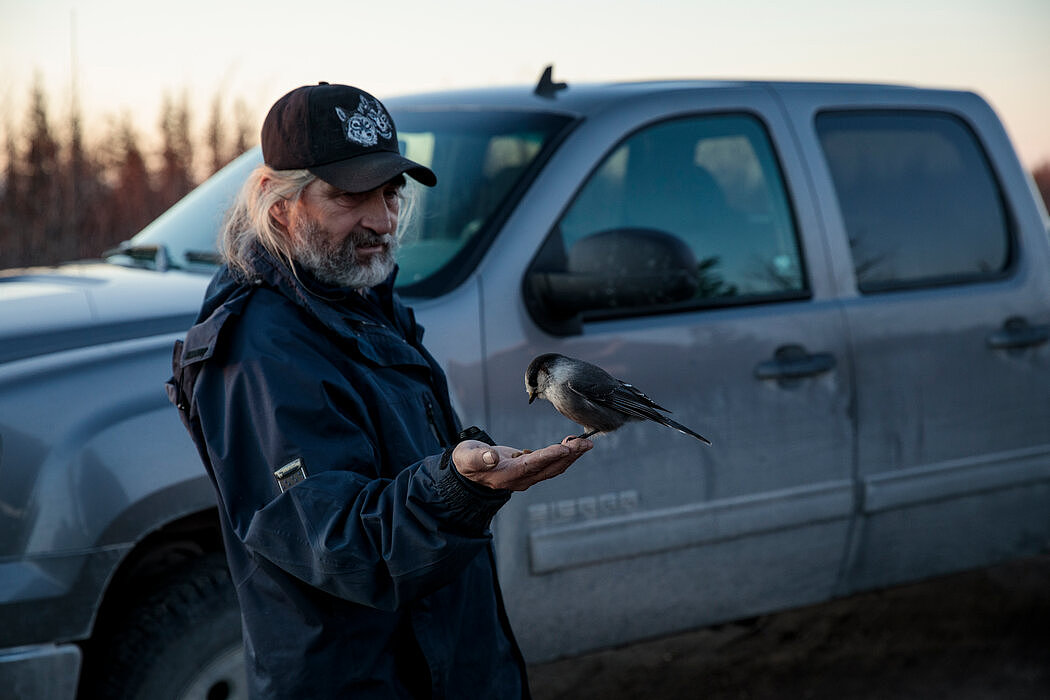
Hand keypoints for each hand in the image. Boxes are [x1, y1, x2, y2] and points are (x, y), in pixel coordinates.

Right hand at [452, 436, 592, 491]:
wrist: (467, 470)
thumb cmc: (466, 461)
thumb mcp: (467, 458)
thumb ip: (479, 458)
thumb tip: (492, 457)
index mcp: (507, 475)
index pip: (532, 465)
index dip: (549, 457)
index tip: (566, 449)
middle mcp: (520, 479)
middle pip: (550, 468)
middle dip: (569, 456)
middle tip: (586, 444)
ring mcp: (526, 476)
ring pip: (553, 467)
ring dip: (570, 456)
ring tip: (585, 444)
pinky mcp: (529, 470)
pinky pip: (550, 464)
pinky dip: (562, 454)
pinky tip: (571, 445)